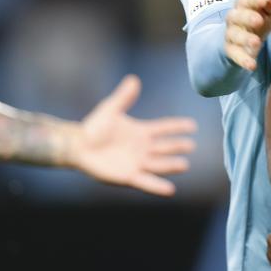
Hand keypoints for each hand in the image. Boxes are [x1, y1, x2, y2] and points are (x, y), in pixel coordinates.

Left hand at [72, 75, 197, 195]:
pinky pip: (146, 182)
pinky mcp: (129, 176)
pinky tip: (170, 190)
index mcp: (142, 131)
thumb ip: (123, 97)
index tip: (193, 126)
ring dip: (171, 165)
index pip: (164, 128)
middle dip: (178, 146)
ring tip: (184, 165)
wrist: (77, 147)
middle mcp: (143, 148)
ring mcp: (137, 162)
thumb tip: (133, 79)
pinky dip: (158, 186)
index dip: (178, 127)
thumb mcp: (110, 109)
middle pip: (165, 147)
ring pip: (159, 164)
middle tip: (191, 145)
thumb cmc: (93, 127)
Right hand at [225, 0, 270, 69]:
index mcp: (243, 5)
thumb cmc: (258, 20)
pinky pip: (234, 55)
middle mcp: (233, 19)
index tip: (265, 0)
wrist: (242, 40)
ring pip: (233, 35)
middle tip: (259, 21)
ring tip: (256, 43)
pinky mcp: (231, 51)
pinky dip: (242, 60)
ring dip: (244, 38)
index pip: (245, 0)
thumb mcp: (268, 12)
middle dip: (246, 17)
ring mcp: (231, 35)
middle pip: (235, 16)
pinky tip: (252, 65)